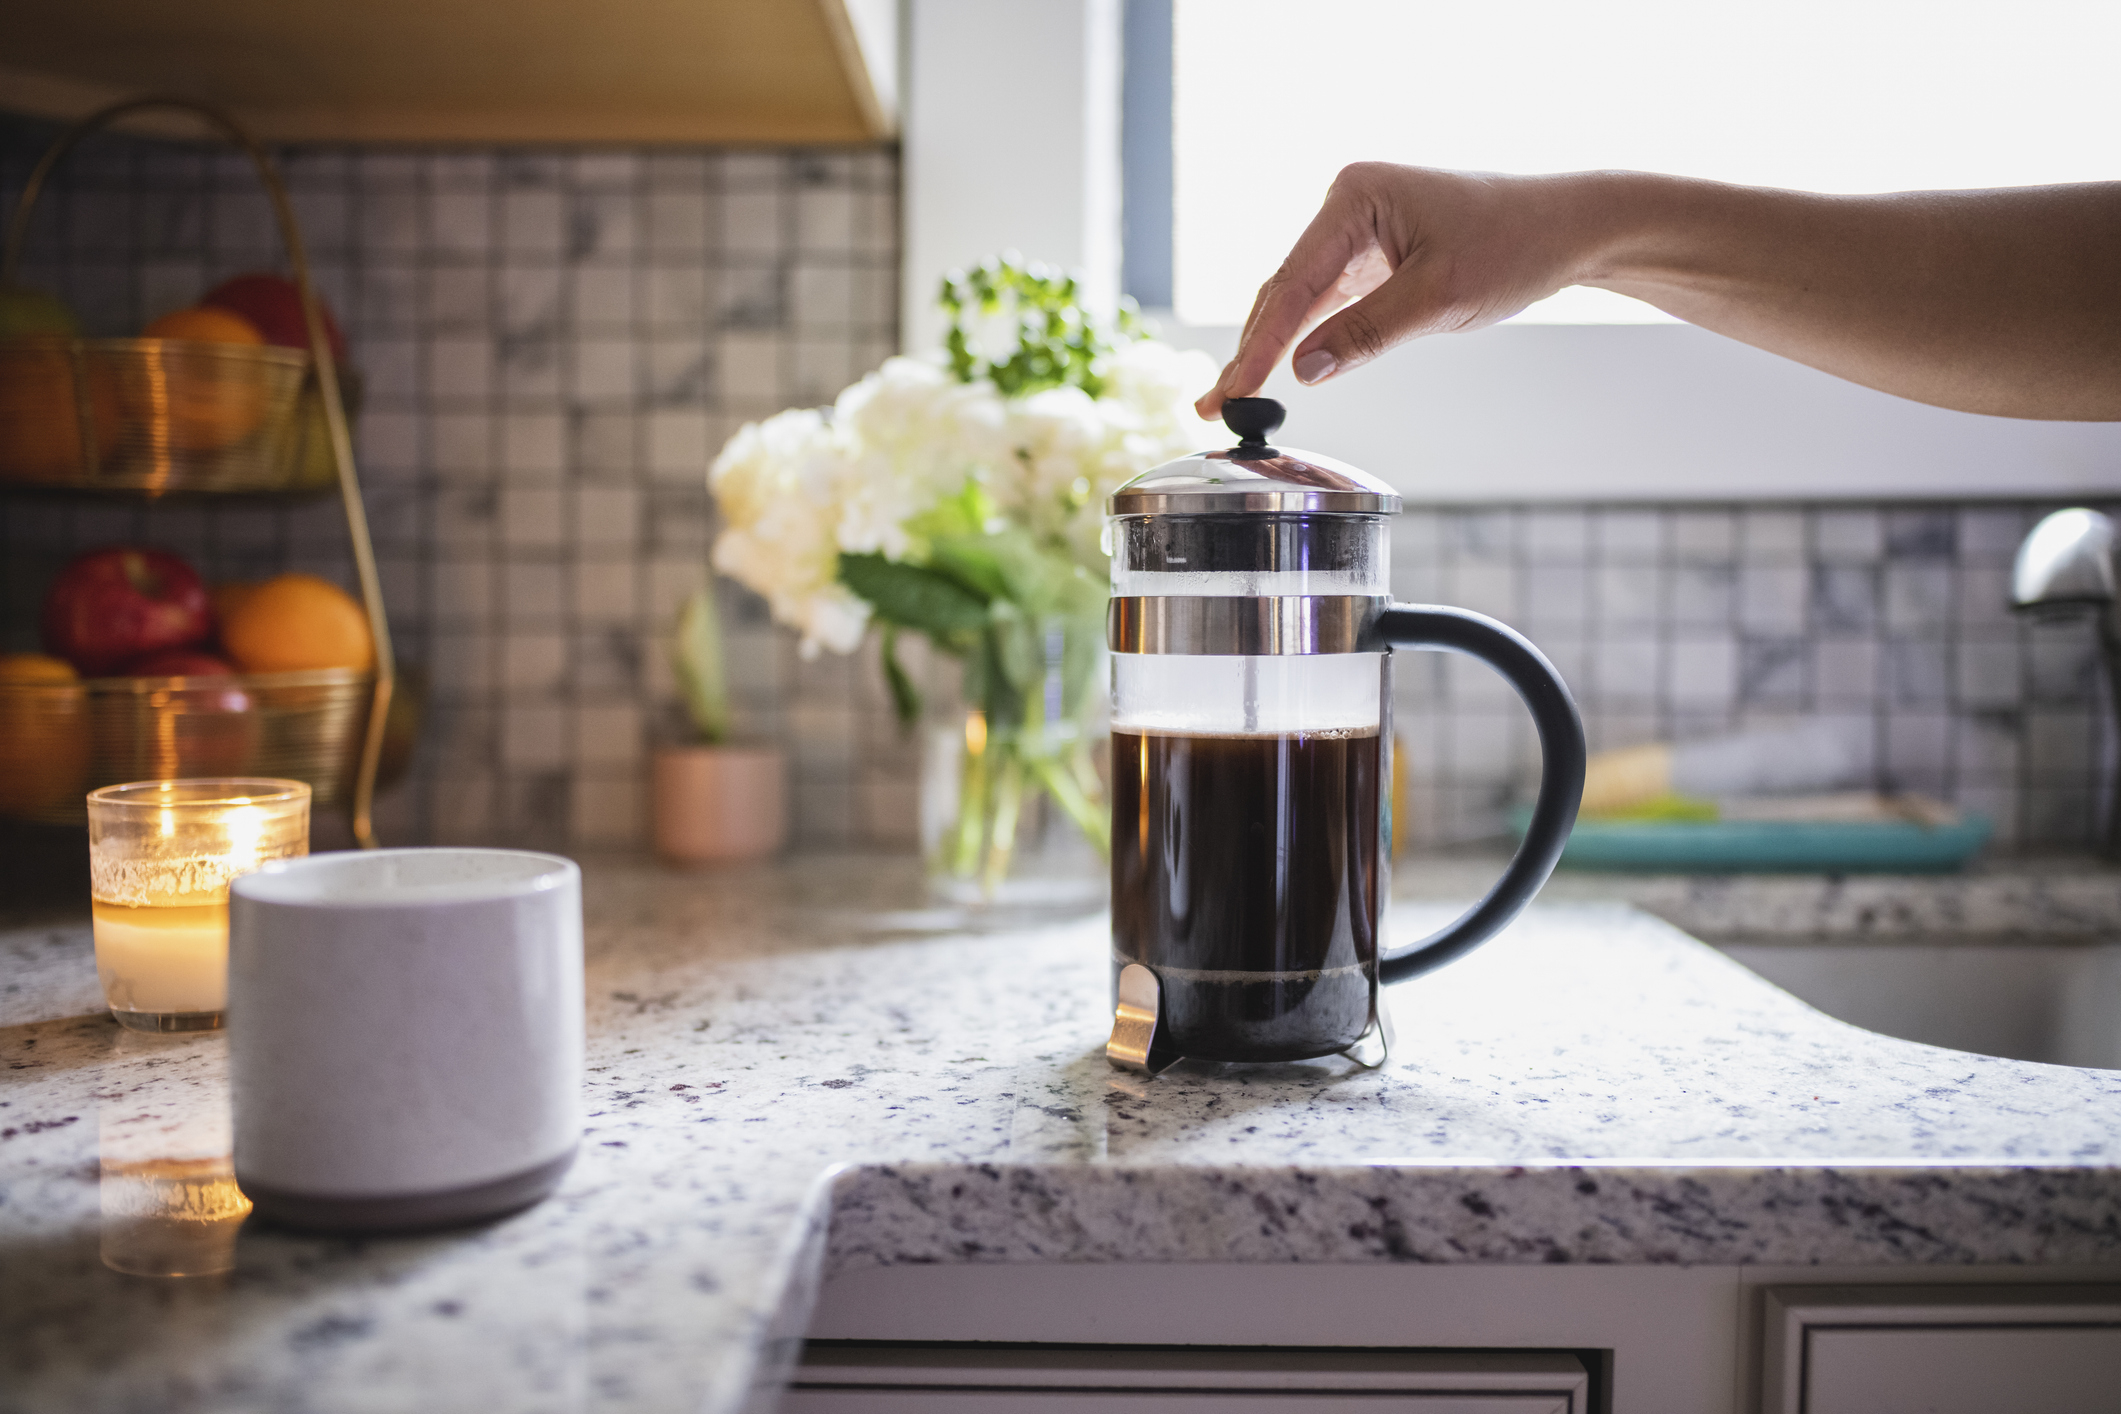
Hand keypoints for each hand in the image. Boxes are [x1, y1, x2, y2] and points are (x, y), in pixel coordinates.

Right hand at [1196, 163, 1598, 417]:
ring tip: (1229, 398)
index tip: (1233, 390)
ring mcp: (1357, 230)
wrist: (1566, 228)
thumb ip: (1367, 334)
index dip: (1259, 342)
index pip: (1293, 281)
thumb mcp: (1439, 297)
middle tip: (1213, 407)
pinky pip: (1325, 301)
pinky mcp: (1371, 254)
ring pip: (1299, 298)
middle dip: (1251, 350)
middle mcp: (1347, 205)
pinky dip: (1302, 337)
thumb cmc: (1514, 244)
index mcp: (1355, 196)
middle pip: (1284, 289)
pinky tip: (1274, 371)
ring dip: (1269, 347)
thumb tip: (1304, 370)